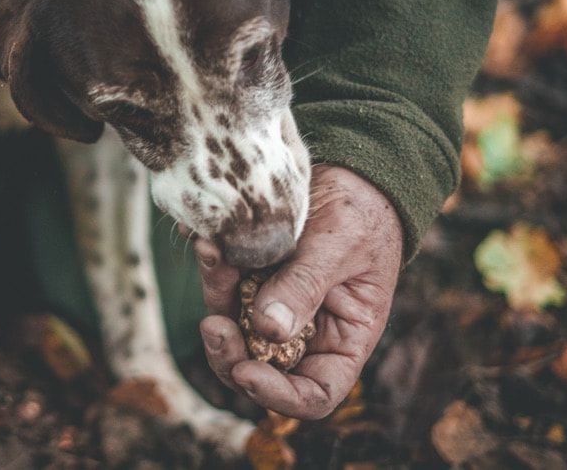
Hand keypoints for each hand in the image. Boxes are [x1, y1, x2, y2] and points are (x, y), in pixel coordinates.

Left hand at [192, 165, 402, 417]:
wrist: (350, 171)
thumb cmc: (363, 213)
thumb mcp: (340, 247)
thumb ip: (305, 287)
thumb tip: (267, 330)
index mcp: (342, 340)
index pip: (313, 394)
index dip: (279, 395)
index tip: (247, 372)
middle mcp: (305, 332)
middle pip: (258, 367)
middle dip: (229, 352)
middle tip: (212, 324)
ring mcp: (273, 305)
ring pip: (232, 323)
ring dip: (215, 295)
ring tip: (210, 252)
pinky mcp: (250, 277)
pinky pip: (224, 283)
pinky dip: (213, 265)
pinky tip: (204, 238)